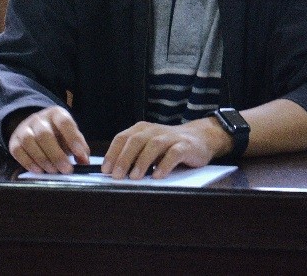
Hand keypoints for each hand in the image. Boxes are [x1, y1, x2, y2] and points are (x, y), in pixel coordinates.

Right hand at [7, 106, 90, 174]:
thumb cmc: (58, 134)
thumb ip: (79, 147)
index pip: (64, 122)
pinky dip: (28, 162)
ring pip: (29, 141)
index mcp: (56, 114)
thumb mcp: (70, 135)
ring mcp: (24, 128)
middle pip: (44, 134)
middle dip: (56, 154)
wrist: (34, 128)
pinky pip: (17, 151)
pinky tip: (39, 171)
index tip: (79, 156)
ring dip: (42, 159)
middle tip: (66, 170)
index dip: (72, 139)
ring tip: (53, 171)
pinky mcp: (13, 141)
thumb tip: (84, 161)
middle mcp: (38, 118)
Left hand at [101, 117, 230, 179]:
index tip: (106, 169)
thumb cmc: (169, 146)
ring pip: (153, 145)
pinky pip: (174, 153)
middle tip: (117, 176)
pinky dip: (164, 164)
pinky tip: (158, 176)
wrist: (200, 137)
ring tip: (135, 178)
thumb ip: (134, 155)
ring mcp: (171, 137)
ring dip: (142, 161)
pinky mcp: (186, 145)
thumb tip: (114, 173)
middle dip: (124, 158)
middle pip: (136, 141)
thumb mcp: (149, 147)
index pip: (122, 138)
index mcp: (142, 129)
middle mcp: (154, 130)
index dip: (113, 153)